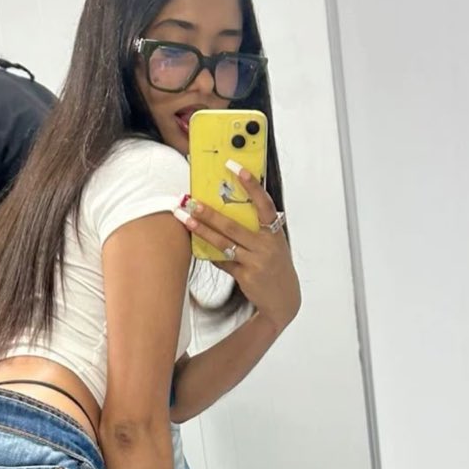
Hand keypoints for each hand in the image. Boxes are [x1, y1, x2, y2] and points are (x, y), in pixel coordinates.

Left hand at [178, 168, 300, 331]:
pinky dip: (210, 253)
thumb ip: (257, 230)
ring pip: (223, 243)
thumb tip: (231, 211)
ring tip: (185, 219)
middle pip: (233, 225)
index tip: (236, 168)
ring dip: (202, 230)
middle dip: (209, 212)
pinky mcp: (245, 276)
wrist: (283, 300)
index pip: (264, 204)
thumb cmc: (275, 267)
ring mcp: (255, 261)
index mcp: (274, 232)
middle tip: (191, 201)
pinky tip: (196, 246)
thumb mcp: (273, 245)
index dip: (251, 185)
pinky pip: (223, 261)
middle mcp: (266, 245)